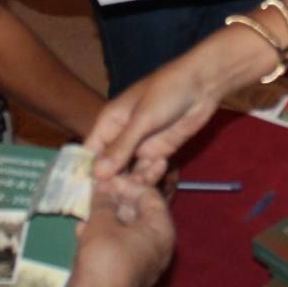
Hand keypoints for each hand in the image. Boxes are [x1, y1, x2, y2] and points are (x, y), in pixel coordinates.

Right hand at [68, 177, 174, 286]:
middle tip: (97, 191)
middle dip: (116, 201)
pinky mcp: (129, 274)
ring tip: (88, 209)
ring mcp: (146, 262)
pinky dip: (105, 237)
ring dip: (107, 218)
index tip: (107, 178)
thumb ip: (104, 200)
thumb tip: (104, 184)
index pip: (150, 196)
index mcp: (163, 231)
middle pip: (140, 213)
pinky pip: (120, 247)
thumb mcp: (102, 221)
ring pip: (127, 231)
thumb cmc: (103, 256)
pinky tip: (83, 231)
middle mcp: (160, 246)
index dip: (127, 183)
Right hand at [86, 49, 226, 184]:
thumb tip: (97, 174)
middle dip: (110, 184)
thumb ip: (121, 146)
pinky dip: (150, 175)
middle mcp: (121, 138)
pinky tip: (161, 165)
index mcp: (109, 123)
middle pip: (107, 168)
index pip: (89, 152)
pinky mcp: (158, 153)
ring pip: (127, 173)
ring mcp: (140, 147)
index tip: (85, 196)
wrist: (202, 85)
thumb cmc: (166, 92)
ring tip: (138, 188)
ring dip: (131, 183)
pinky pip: (147, 171)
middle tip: (114, 201)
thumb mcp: (142, 118)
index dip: (85, 174)